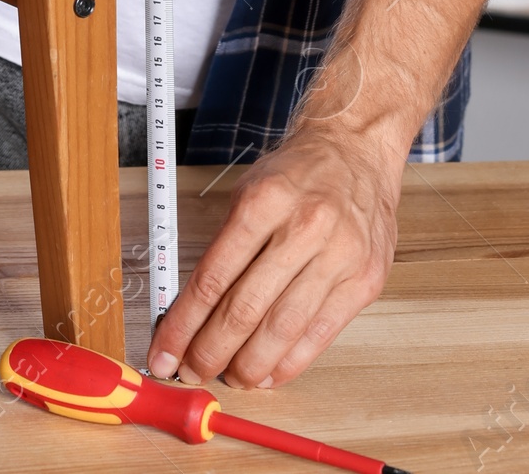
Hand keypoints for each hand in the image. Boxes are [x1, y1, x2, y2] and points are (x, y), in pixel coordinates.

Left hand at [148, 113, 403, 390]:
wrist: (356, 152)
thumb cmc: (296, 175)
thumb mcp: (249, 192)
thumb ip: (224, 248)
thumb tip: (190, 310)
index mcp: (266, 201)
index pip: (214, 277)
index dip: (184, 324)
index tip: (164, 352)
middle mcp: (304, 228)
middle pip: (246, 309)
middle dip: (211, 351)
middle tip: (191, 371)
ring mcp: (339, 257)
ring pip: (283, 330)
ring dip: (248, 365)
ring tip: (228, 377)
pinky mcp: (364, 281)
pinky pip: (319, 336)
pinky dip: (288, 363)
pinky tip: (267, 373)